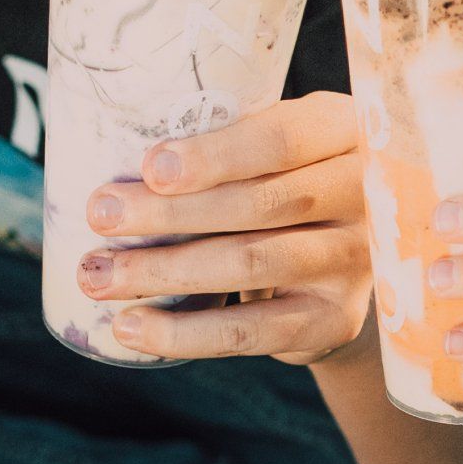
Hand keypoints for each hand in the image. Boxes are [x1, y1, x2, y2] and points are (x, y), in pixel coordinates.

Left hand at [78, 90, 370, 367]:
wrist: (343, 261)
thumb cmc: (283, 181)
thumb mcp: (274, 147)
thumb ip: (226, 143)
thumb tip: (124, 172)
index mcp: (344, 130)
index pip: (283, 139)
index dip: (216, 155)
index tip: (149, 167)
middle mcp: (364, 192)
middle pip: (262, 202)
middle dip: (171, 213)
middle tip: (100, 215)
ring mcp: (356, 259)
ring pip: (252, 264)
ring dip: (165, 271)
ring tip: (97, 275)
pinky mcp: (336, 319)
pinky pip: (254, 332)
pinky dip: (186, 333)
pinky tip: (132, 328)